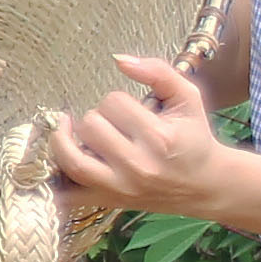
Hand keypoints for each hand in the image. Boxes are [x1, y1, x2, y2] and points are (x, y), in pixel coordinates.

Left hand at [48, 57, 230, 219]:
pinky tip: (59, 159)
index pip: (113, 103)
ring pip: (72, 158)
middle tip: (111, 122)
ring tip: (72, 130)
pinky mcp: (109, 201)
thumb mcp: (188, 98)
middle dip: (97, 117)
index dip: (117, 100)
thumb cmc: (194, 138)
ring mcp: (121, 187)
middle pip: (90, 127)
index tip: (130, 109)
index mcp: (159, 138)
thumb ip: (158, 72)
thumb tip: (119, 59)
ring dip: (68, 140)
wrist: (205, 185)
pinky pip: (68, 195)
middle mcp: (138, 166)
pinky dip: (55, 179)